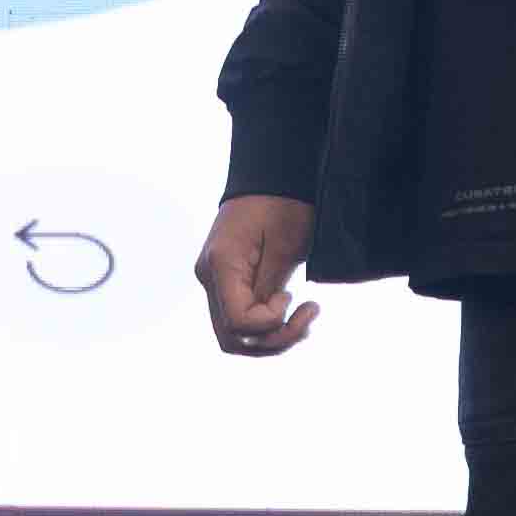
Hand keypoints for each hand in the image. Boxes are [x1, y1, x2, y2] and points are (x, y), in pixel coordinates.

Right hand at [196, 196, 321, 357]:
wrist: (271, 175)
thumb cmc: (283, 203)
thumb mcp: (285, 247)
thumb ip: (270, 289)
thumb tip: (265, 324)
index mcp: (220, 265)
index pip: (238, 323)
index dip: (271, 323)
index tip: (292, 295)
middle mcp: (209, 278)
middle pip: (232, 338)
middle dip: (274, 340)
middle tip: (306, 318)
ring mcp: (215, 281)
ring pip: (235, 336)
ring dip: (272, 337)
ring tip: (305, 316)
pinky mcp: (227, 281)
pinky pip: (242, 318)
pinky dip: (267, 325)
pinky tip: (291, 309)